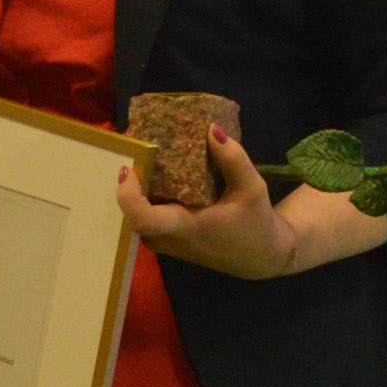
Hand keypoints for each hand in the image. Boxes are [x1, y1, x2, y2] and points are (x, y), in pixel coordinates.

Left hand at [119, 127, 306, 280]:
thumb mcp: (252, 189)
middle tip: (137, 145)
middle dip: (132, 180)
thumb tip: (212, 129)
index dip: (128, 195)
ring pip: (137, 213)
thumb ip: (233, 160)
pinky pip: (147, 214)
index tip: (128, 168)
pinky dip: (147, 193)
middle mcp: (168, 238)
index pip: (144, 219)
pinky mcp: (167, 239)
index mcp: (186, 228)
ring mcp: (165, 241)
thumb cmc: (255, 224)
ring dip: (138, 185)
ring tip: (145, 152)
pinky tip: (157, 169)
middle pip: (133, 212)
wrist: (258, 257)